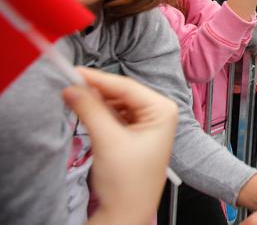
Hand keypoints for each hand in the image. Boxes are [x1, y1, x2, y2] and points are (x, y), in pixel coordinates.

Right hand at [63, 67, 176, 224]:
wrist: (127, 213)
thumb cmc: (128, 182)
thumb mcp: (108, 140)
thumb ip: (90, 110)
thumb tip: (72, 87)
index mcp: (163, 110)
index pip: (127, 86)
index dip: (98, 78)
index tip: (73, 71)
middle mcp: (159, 112)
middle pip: (122, 92)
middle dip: (95, 90)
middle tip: (68, 83)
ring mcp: (148, 123)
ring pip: (116, 103)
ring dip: (95, 101)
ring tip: (72, 96)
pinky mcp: (135, 133)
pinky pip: (114, 115)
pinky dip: (98, 112)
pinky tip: (83, 109)